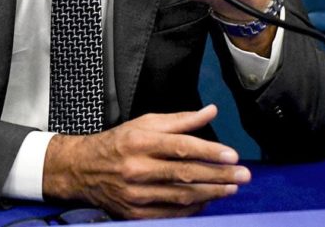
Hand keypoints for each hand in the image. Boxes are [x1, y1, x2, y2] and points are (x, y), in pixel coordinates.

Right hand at [41, 105, 250, 218]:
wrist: (82, 169)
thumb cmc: (117, 143)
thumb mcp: (145, 123)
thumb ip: (180, 120)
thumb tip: (210, 111)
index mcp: (140, 141)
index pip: (181, 147)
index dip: (209, 152)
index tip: (232, 155)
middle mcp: (137, 168)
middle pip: (185, 173)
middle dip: (218, 175)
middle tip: (242, 175)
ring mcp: (135, 193)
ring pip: (181, 196)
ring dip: (210, 193)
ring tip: (230, 189)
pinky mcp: (134, 212)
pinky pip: (170, 213)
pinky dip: (191, 209)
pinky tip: (207, 202)